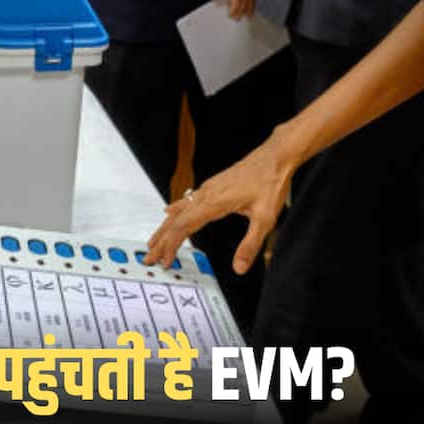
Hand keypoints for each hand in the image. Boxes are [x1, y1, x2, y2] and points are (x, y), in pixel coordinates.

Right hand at [145, 128, 297, 270]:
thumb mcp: (265, 219)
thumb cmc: (270, 182)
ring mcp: (207, 189)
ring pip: (178, 210)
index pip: (183, 227)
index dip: (171, 245)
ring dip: (164, 228)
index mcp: (214, 202)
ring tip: (153, 241)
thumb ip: (250, 245)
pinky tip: (169, 213)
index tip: (165, 260)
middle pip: (175, 220)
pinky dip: (174, 213)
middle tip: (149, 257)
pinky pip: (185, 202)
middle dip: (160, 240)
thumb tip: (240, 267)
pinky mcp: (212, 186)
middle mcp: (205, 194)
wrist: (275, 157)